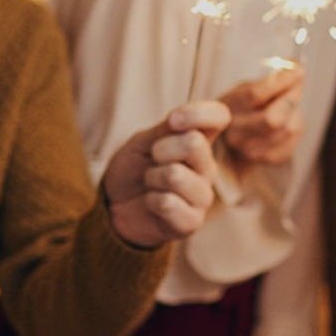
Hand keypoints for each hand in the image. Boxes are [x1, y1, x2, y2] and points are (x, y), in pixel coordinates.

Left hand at [99, 100, 230, 247]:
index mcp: (200, 142)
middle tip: (152, 160)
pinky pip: (168, 203)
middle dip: (161, 149)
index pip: (219, 116)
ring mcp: (202, 196)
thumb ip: (165, 130)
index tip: (173, 120)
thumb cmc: (133, 171)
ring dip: (152, 178)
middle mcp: (207, 167)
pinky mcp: (192, 222)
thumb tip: (179, 119)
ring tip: (151, 185)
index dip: (199, 113)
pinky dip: (150, 201)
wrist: (115, 207)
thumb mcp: (143, 142)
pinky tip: (152, 204)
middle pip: (194, 144)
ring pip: (175, 175)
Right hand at [217, 64, 307, 165]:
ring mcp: (250, 150)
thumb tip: (296, 66)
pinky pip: (293, 141)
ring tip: (289, 104)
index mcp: (229, 107)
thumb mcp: (249, 87)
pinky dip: (296, 126)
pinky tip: (288, 120)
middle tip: (297, 86)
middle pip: (273, 119)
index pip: (255, 94)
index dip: (281, 81)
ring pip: (288, 129)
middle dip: (291, 99)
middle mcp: (236, 132)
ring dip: (295, 112)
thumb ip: (271, 78)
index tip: (299, 71)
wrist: (236, 139)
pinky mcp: (267, 159)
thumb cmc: (245, 107)